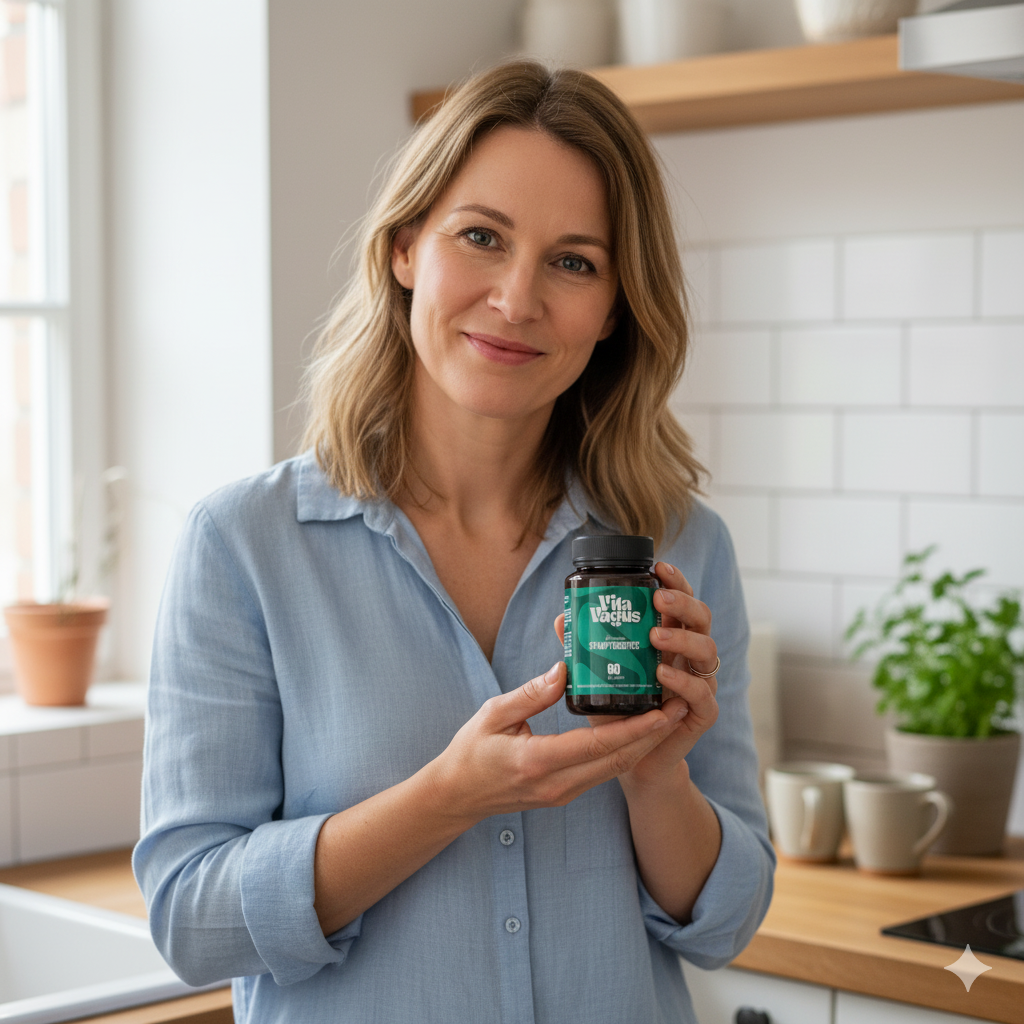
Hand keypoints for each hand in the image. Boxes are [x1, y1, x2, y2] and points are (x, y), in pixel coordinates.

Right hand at [431, 660, 685, 823]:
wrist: (457, 796)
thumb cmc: (470, 752)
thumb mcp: (493, 715)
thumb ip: (531, 693)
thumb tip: (566, 670)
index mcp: (539, 761)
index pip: (599, 746)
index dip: (636, 728)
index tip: (663, 709)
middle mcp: (558, 783)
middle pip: (618, 760)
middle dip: (654, 735)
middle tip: (680, 705)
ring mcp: (563, 792)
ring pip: (615, 768)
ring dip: (645, 744)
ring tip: (669, 714)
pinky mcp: (565, 792)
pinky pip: (603, 771)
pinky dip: (625, 751)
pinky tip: (639, 730)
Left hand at [554, 561, 718, 788]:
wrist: (634, 759)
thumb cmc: (618, 708)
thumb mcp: (597, 673)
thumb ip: (584, 645)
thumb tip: (563, 618)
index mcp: (671, 637)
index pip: (681, 602)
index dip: (676, 581)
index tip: (658, 567)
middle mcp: (690, 656)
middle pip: (701, 618)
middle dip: (683, 603)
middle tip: (658, 599)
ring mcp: (700, 683)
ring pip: (707, 650)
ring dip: (682, 639)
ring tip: (655, 637)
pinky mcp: (702, 713)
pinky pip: (703, 693)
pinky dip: (684, 682)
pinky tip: (663, 674)